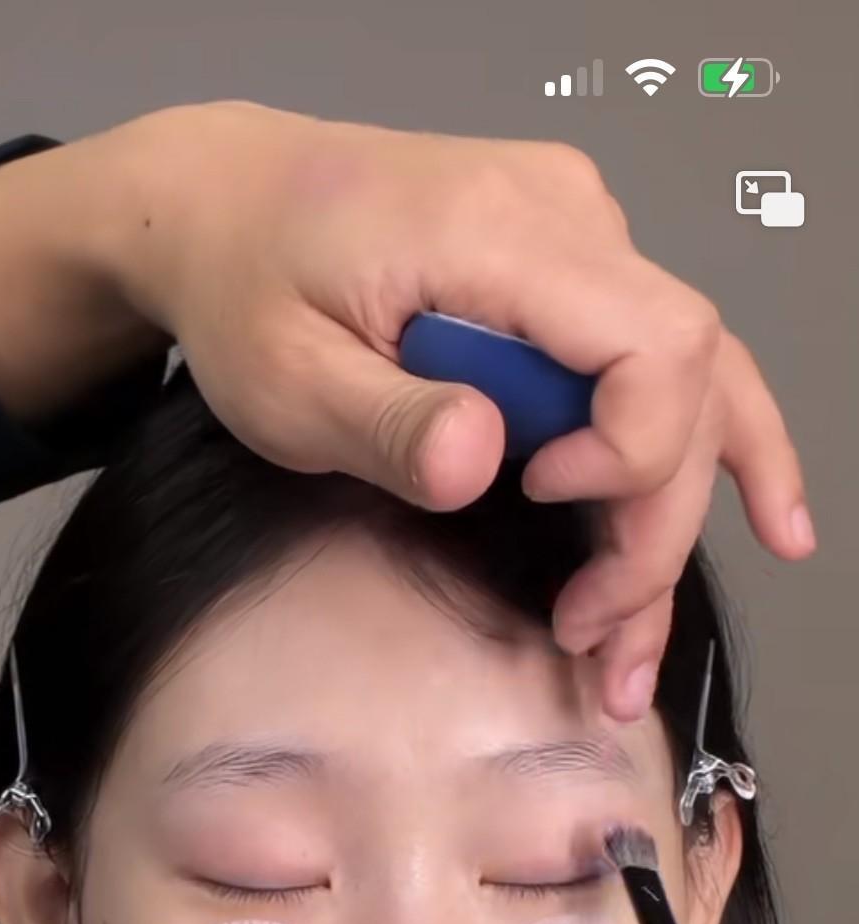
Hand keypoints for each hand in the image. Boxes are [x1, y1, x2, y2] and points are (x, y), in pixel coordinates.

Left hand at [107, 103, 811, 718]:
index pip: (653, 340)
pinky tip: (765, 517)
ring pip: (689, 385)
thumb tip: (484, 458)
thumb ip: (386, 420)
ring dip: (679, 518)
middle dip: (654, 529)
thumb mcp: (284, 376)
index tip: (544, 499)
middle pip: (687, 380)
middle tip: (591, 641)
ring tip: (643, 650)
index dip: (629, 449)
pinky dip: (700, 455)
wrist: (228, 205)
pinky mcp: (572, 273)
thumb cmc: (247, 285)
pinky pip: (659, 368)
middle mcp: (564, 218)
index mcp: (499, 229)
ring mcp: (578, 239)